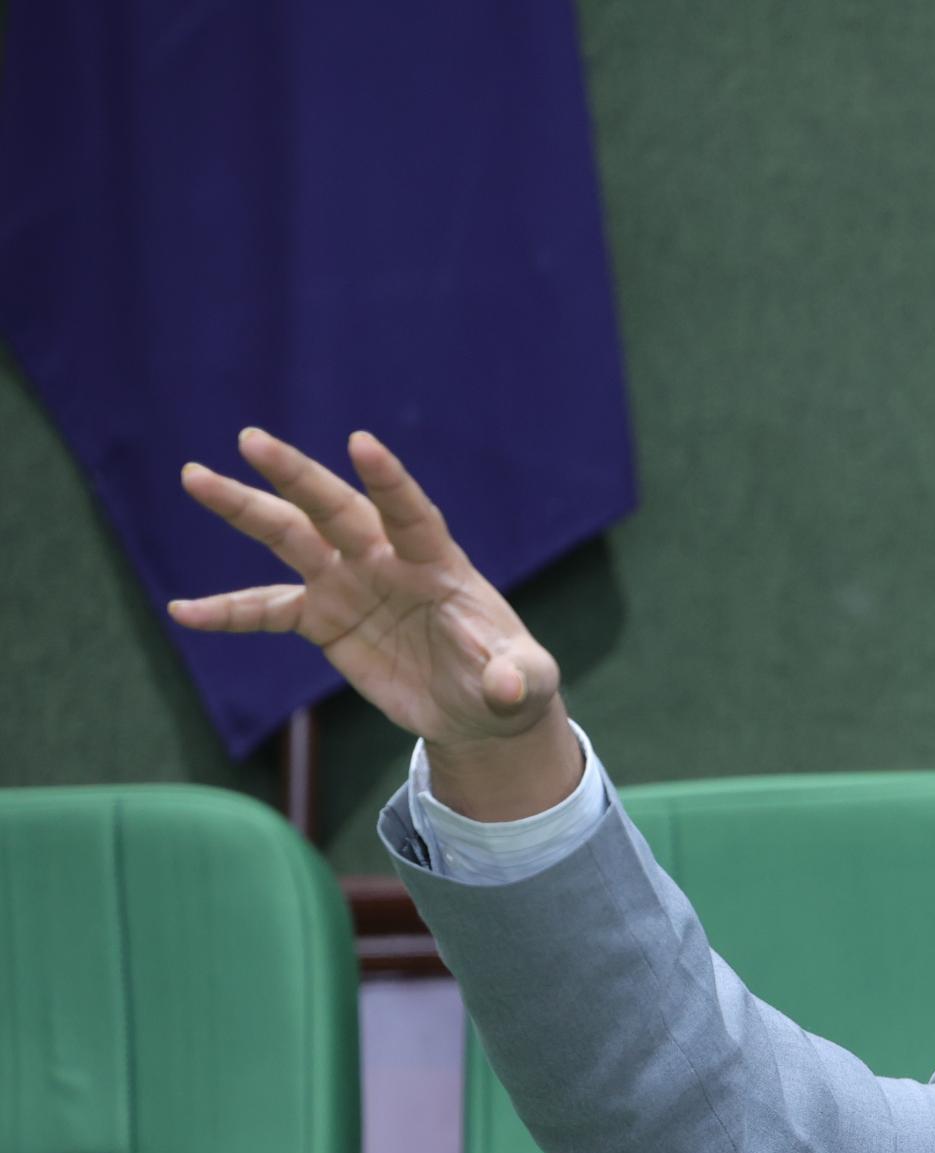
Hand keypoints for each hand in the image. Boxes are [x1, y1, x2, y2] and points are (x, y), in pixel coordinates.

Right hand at [173, 428, 579, 817]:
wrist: (478, 708)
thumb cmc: (512, 682)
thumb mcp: (527, 684)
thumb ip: (519, 679)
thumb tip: (508, 689)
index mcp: (438, 564)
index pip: (411, 514)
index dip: (389, 482)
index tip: (360, 444)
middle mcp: (386, 561)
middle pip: (335, 510)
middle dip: (296, 476)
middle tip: (251, 439)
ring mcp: (350, 585)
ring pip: (290, 538)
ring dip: (244, 510)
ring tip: (194, 476)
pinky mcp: (326, 620)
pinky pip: (268, 612)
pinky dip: (228, 613)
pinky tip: (184, 611)